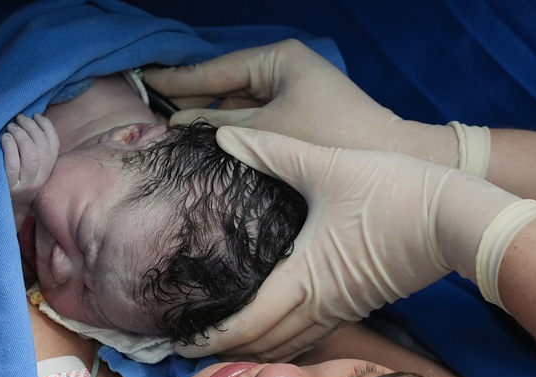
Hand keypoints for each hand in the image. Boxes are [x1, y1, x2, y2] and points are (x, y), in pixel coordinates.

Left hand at [1, 113, 59, 229]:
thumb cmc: (12, 183)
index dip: (47, 127)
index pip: (54, 146)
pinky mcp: (10, 188)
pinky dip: (9, 147)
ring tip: (10, 128)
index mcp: (47, 172)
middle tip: (18, 119)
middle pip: (43, 147)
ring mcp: (25, 185)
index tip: (36, 115)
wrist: (1, 212)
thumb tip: (33, 122)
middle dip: (31, 127)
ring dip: (20, 135)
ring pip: (31, 155)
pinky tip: (4, 139)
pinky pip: (13, 164)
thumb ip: (34, 151)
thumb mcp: (29, 169)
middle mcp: (39, 180)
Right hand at [144, 40, 487, 175]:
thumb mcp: (267, 131)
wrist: (391, 158)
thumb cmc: (331, 138)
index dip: (178, 78)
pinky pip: (253, 126)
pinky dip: (231, 137)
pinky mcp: (298, 124)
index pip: (215, 69)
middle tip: (147, 115)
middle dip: (189, 103)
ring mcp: (291, 97)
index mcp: (277, 59)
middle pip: (223, 88)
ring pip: (236, 110)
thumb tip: (178, 126)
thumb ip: (218, 127)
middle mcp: (282, 72)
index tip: (144, 80)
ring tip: (167, 138)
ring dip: (208, 124)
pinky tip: (205, 152)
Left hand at [176, 127, 527, 360]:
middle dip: (223, 351)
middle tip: (189, 350)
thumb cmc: (395, 190)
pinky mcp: (359, 303)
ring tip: (223, 347)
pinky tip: (273, 331)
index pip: (245, 325)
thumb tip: (225, 136)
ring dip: (254, 350)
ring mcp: (342, 309)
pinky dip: (284, 341)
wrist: (459, 217)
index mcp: (303, 278)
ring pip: (288, 345)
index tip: (179, 343)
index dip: (210, 339)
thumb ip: (272, 151)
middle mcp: (319, 304)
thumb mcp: (326, 164)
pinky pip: (311, 334)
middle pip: (262, 345)